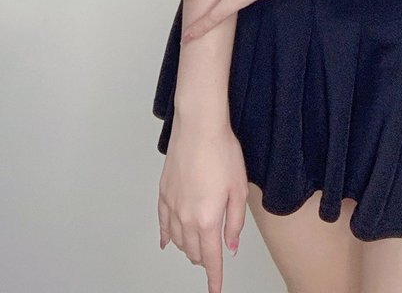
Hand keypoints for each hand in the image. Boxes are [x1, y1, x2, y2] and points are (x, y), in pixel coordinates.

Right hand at [158, 118, 247, 292]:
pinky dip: (166, 236)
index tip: (215, 290)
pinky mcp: (163, 193)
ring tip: (198, 248)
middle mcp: (185, 217)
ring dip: (188, 248)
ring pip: (177, 241)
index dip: (214, 277)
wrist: (199, 126)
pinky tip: (167, 242)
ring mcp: (171, 205)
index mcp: (206, 219)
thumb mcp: (238, 189)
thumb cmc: (221, 150)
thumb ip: (234, 222)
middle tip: (213, 260)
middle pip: (193, 251)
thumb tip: (230, 245)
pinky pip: (162, 223)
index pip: (210, 258)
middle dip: (204, 259)